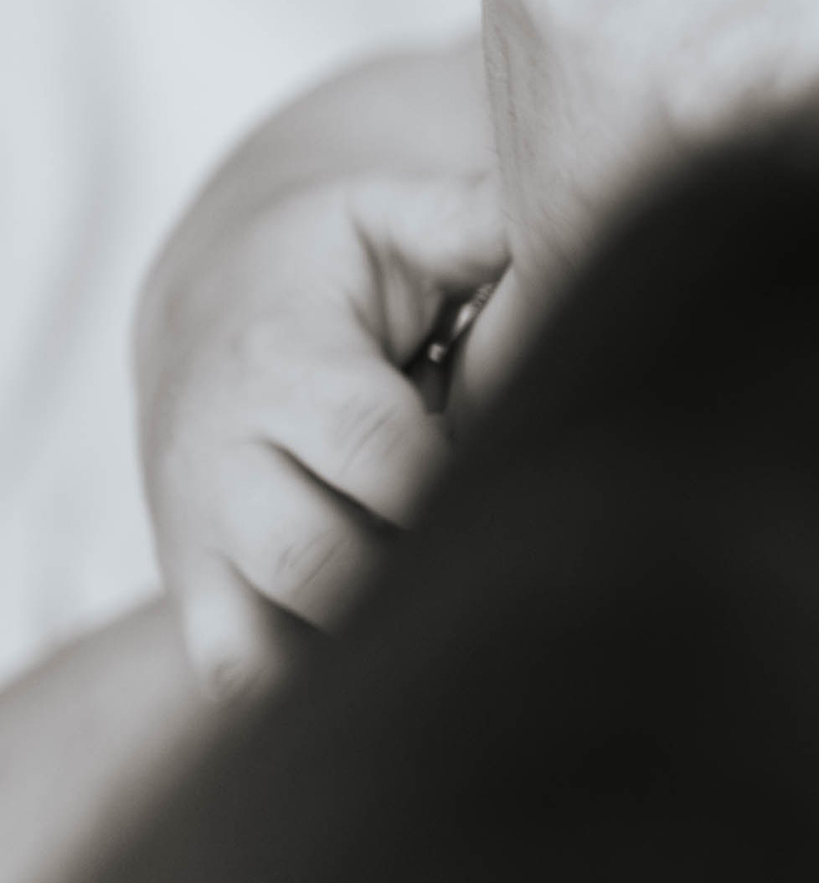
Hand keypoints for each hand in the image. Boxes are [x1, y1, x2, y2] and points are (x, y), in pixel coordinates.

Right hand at [136, 170, 504, 698]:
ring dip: (378, 628)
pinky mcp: (195, 591)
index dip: (455, 474)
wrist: (206, 307)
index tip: (526, 467)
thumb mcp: (388, 219)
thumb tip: (560, 205)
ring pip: (277, 629)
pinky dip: (317, 678)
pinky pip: (241, 673)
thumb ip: (470, 219)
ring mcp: (200, 536)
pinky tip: (401, 634)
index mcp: (281, 365)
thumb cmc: (329, 264)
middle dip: (421, 562)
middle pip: (322, 557)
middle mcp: (222, 460)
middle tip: (507, 537)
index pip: (372, 446)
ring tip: (461, 584)